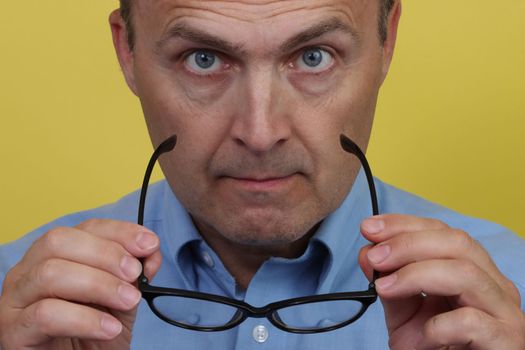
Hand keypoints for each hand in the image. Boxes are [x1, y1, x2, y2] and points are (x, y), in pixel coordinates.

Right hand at [0, 219, 161, 349]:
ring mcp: (16, 299)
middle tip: (134, 274)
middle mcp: (30, 271)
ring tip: (128, 301)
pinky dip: (85, 318)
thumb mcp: (121, 299)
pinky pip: (45, 314)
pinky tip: (109, 328)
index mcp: (56, 256)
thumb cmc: (93, 334)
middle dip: (105, 254)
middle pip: (59, 241)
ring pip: (50, 273)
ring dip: (99, 284)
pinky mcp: (13, 331)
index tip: (149, 244)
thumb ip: (133, 274)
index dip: (120, 232)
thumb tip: (150, 252)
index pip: (85, 228)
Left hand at [359, 214, 524, 348]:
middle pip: (457, 242)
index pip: (441, 231)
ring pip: (466, 273)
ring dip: (415, 275)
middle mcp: (494, 285)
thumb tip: (367, 251)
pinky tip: (423, 336)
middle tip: (374, 257)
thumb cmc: (434, 347)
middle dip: (408, 244)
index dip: (403, 225)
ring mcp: (504, 312)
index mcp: (472, 270)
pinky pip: (471, 321)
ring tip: (384, 290)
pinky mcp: (505, 341)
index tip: (369, 228)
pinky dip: (437, 325)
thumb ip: (389, 281)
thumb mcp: (404, 312)